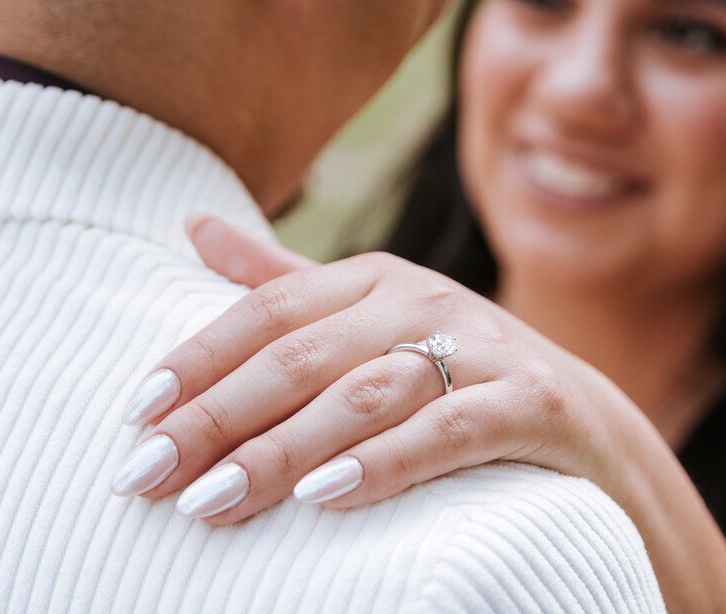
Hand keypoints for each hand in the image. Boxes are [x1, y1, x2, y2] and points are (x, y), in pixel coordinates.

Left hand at [108, 216, 610, 523]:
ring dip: (281, 450)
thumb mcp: (370, 320)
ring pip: (362, 396)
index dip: (199, 357)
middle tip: (147, 473)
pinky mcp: (530, 404)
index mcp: (374, 279)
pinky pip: (446, 432)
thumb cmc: (456, 377)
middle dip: (217, 417)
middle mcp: (422, 302)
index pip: (269, 311)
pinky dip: (382, 462)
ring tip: (212, 499)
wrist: (590, 429)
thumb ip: (283, 282)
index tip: (136, 412)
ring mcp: (480, 350)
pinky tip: (324, 496)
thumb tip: (194, 226)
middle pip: (301, 356)